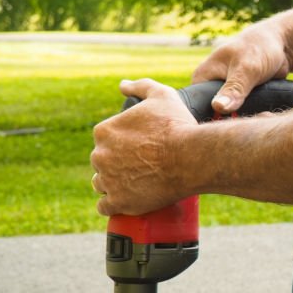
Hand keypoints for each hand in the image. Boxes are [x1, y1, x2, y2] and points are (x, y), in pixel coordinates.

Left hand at [90, 78, 198, 215]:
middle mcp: (100, 156)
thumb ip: (140, 86)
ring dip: (113, 183)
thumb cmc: (178, 126)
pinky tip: (124, 200)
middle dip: (116, 163)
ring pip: (102, 184)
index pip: (105, 139)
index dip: (121, 142)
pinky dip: (114, 204)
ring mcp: (108, 180)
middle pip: (102, 161)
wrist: (192, 157)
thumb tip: (123, 85)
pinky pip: (105, 207)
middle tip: (140, 164)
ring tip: (134, 182)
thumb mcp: (162, 96)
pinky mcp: (118, 202)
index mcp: (104, 131)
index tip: (137, 146)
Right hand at [192, 20, 292, 114]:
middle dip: (235, 119)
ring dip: (248, 118)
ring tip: (263, 113)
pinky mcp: (241, 100)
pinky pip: (244, 115)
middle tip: (256, 115)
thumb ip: (234, 89)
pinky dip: (255, 115)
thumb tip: (218, 107)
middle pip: (216, 115)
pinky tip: (266, 113)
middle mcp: (211, 88)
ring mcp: (227, 95)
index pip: (197, 107)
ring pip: (232, 117)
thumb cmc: (260, 48)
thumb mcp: (247, 68)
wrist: (282, 45)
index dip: (212, 118)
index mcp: (203, 78)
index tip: (232, 121)